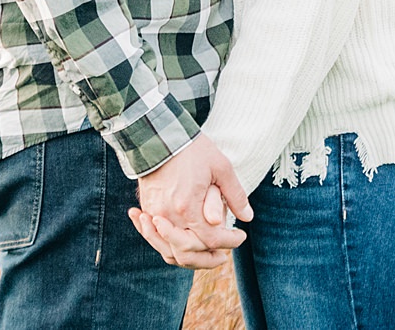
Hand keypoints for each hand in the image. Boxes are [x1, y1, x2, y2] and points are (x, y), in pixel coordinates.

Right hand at [133, 134, 250, 267]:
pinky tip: (179, 243)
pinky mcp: (146, 208)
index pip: (210, 240)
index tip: (241, 236)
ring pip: (168, 251)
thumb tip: (248, 217)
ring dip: (188, 258)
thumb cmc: (192, 149)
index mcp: (188, 208)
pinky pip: (154, 237)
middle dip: (208, 259)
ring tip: (204, 254)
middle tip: (223, 255)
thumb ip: (235, 195)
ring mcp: (155, 214)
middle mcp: (169, 216)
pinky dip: (167, 245)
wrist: (158, 134)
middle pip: (187, 254)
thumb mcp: (221, 167)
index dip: (229, 242)